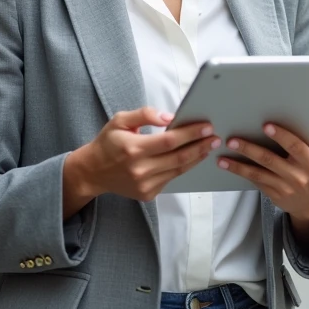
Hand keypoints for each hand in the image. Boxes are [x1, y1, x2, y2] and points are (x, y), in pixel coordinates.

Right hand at [64, 107, 219, 209]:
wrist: (93, 172)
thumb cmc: (108, 143)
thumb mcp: (120, 120)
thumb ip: (144, 114)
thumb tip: (169, 117)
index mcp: (133, 148)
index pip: (169, 141)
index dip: (190, 134)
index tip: (206, 127)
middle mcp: (139, 169)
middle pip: (179, 157)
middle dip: (200, 146)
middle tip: (215, 137)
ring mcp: (144, 184)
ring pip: (178, 170)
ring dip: (197, 157)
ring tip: (209, 146)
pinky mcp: (148, 194)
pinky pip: (171, 178)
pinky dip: (184, 167)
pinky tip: (193, 157)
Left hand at [218, 121, 308, 223]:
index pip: (295, 147)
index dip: (282, 136)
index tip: (266, 126)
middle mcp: (296, 176)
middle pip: (270, 160)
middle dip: (250, 149)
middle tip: (232, 139)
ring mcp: (283, 187)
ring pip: (258, 174)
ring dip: (238, 165)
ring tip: (222, 156)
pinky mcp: (273, 194)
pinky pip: (254, 182)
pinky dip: (240, 173)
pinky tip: (226, 164)